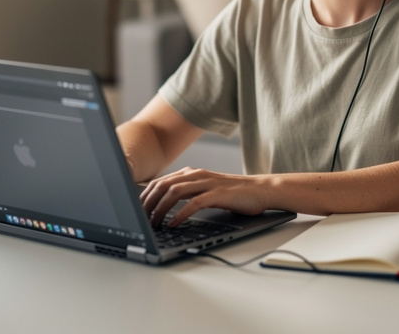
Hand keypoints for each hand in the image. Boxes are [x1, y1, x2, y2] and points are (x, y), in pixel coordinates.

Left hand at [139, 167, 271, 226]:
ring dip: (160, 209)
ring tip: (153, 223)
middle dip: (147, 203)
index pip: (159, 182)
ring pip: (174, 192)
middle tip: (140, 219)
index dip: (144, 196)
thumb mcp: (206, 190)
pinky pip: (193, 203)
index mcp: (191, 173)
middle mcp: (197, 175)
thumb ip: (187, 193)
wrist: (262, 190)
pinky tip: (173, 224)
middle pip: (162, 185)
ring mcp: (207, 183)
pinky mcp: (218, 194)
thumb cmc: (234, 194)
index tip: (136, 211)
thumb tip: (163, 206)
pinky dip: (180, 214)